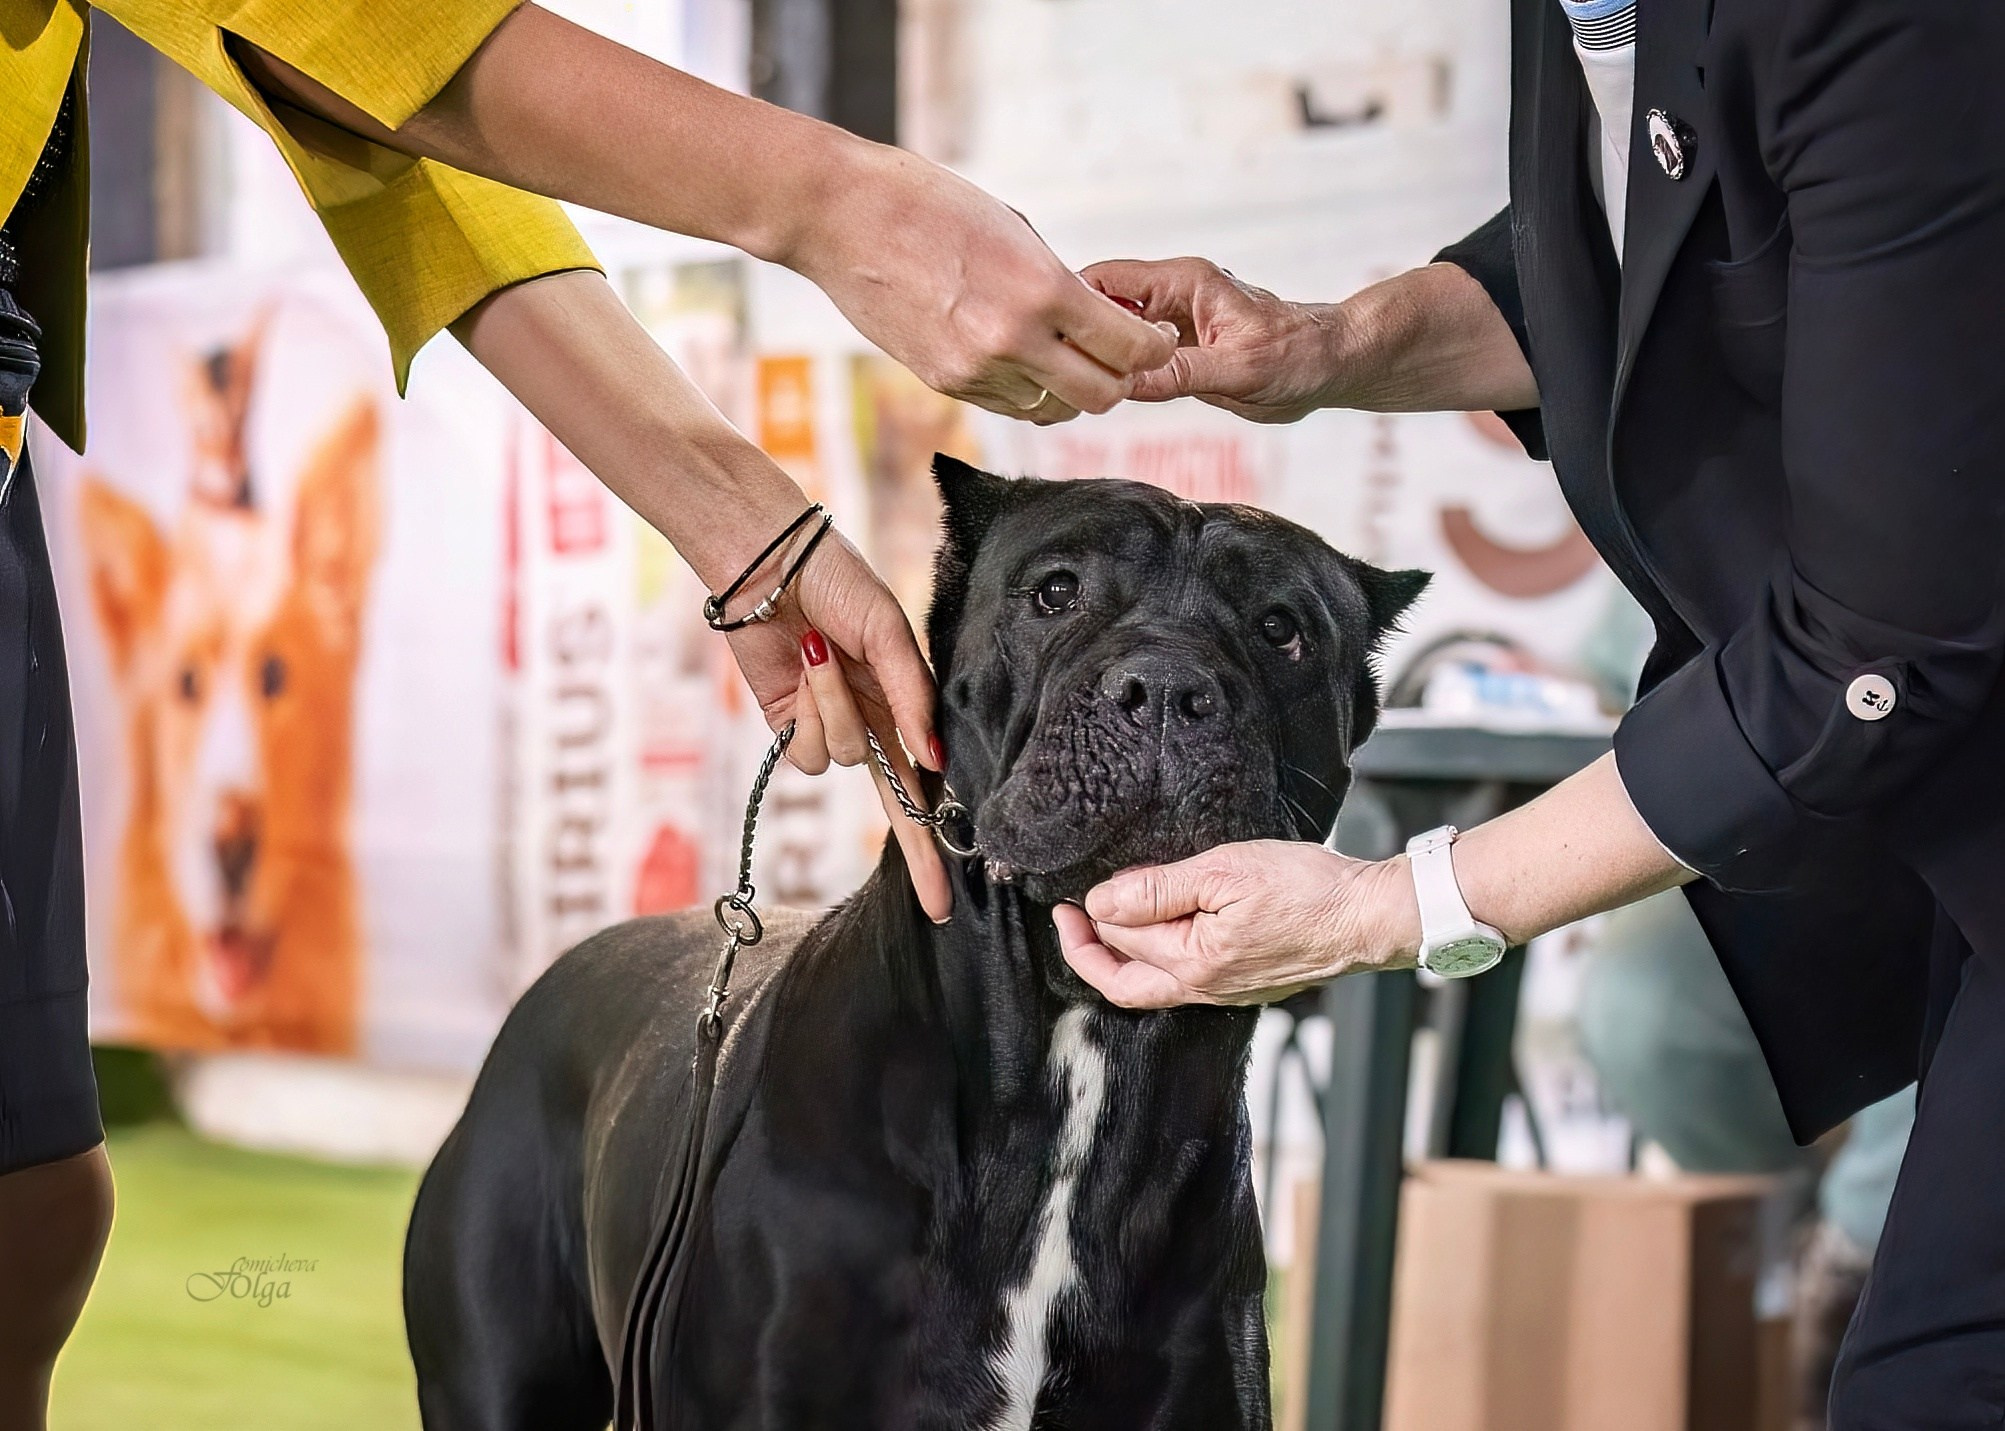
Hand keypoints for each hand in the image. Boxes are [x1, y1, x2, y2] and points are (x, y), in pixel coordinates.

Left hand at [723, 531, 954, 921]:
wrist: (768, 562)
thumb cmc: (838, 581)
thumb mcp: (888, 631)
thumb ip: (914, 694)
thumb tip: (934, 757)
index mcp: (905, 701)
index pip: (929, 778)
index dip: (939, 835)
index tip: (950, 893)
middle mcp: (871, 722)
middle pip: (898, 803)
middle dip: (918, 851)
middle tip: (938, 903)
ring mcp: (829, 726)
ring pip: (844, 760)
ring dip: (835, 708)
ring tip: (822, 654)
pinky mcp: (787, 727)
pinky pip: (808, 752)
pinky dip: (809, 709)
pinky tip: (802, 666)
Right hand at [787, 147, 1178, 422]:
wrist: (840, 219)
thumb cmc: (927, 204)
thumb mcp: (1012, 228)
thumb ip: (1056, 279)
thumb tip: (1093, 315)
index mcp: (1042, 289)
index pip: (1130, 348)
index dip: (1153, 347)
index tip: (1154, 338)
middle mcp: (1013, 339)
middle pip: (1100, 396)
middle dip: (1119, 379)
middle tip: (1116, 356)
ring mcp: (976, 368)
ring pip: (1052, 406)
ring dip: (1066, 385)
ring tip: (1059, 350)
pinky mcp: (945, 383)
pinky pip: (1008, 403)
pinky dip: (1024, 388)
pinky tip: (1018, 356)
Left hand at [1052, 842, 1419, 1008]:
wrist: (1370, 916)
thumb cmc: (1308, 889)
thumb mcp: (1224, 871)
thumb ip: (1158, 889)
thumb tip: (1102, 902)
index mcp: (1194, 963)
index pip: (1120, 945)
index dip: (1088, 920)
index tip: (1067, 899)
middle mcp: (1206, 989)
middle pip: (1126, 984)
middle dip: (1089, 953)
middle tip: (1068, 918)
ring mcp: (1228, 993)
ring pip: (1154, 988)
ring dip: (1121, 960)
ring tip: (1106, 926)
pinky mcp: (1247, 985)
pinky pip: (1185, 984)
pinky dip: (1157, 962)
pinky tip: (1159, 934)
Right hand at [1079, 258, 1352, 422]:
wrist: (1329, 365)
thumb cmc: (1298, 355)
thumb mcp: (1240, 370)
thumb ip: (1181, 374)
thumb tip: (1125, 381)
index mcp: (1184, 282)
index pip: (1106, 279)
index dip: (1074, 307)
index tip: (1053, 343)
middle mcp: (1171, 297)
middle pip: (1099, 305)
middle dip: (1074, 336)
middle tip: (1055, 375)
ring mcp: (1170, 323)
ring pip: (1111, 333)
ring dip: (1091, 357)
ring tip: (1068, 387)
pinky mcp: (1175, 350)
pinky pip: (1132, 356)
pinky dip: (1112, 373)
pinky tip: (1096, 393)